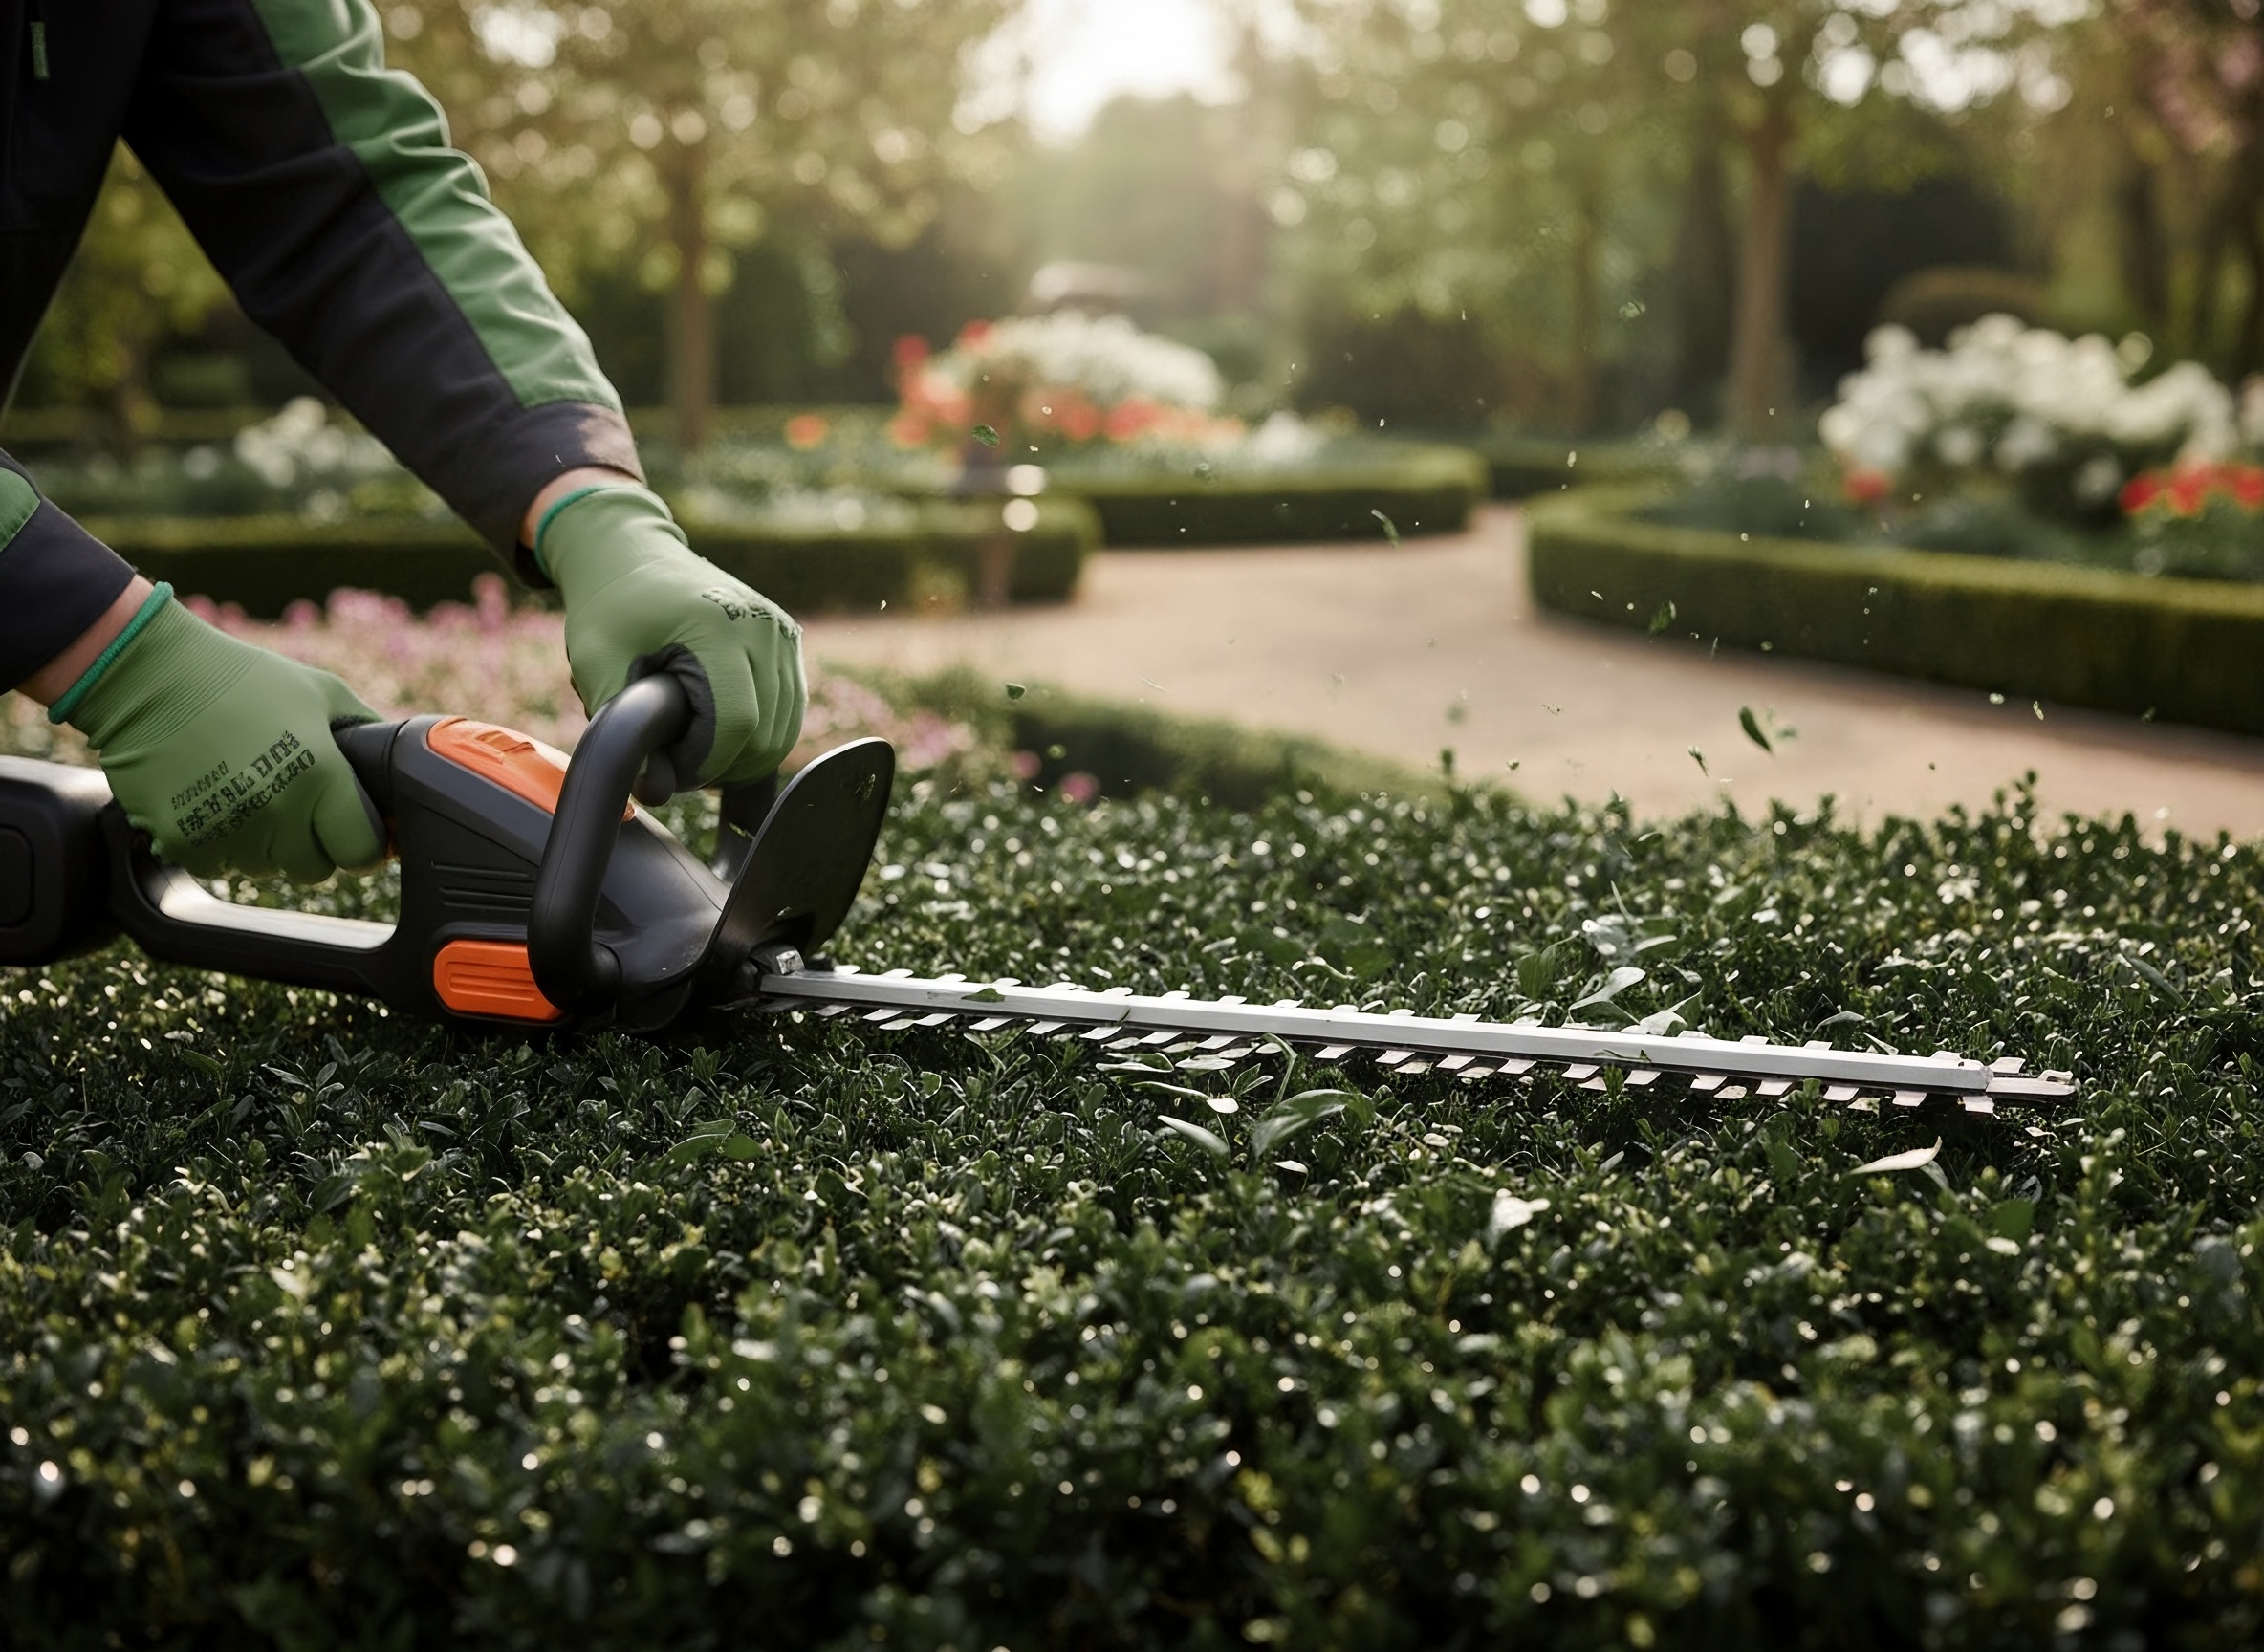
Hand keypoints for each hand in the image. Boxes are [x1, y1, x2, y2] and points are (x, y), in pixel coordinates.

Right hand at [59, 591, 386, 881]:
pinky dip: (218, 845)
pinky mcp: (183, 842)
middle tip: (293, 803)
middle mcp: (278, 811)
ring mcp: (228, 830)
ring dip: (263, 844)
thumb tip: (398, 766)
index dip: (362, 843)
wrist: (149, 676)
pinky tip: (213, 801)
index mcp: (320, 777)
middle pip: (314, 868)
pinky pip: (218, 867)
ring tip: (247, 792)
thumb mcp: (322, 693)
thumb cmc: (240, 679)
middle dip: (311, 843)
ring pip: (265, 869)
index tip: (352, 830)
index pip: (361, 852)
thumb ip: (366, 734)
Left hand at [537, 483, 804, 796]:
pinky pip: (788, 713)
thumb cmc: (611, 608)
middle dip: (719, 764)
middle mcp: (763, 627)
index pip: (736, 724)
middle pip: (765, 736)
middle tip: (673, 758)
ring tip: (693, 742)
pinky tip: (719, 731)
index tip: (663, 764)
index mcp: (718, 626)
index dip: (700, 762)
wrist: (633, 553)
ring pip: (782, 732)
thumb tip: (655, 791)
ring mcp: (782, 633)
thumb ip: (623, 731)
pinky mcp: (789, 641)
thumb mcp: (598, 666)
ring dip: (740, 754)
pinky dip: (759, 735)